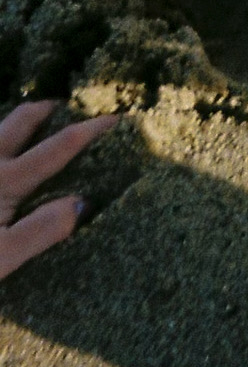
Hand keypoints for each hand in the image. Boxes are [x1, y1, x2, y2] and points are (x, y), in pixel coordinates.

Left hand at [0, 101, 117, 279]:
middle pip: (20, 120)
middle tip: (63, 107)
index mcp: (5, 180)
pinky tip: (1, 162)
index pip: (58, 147)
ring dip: (14, 124)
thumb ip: (42, 230)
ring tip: (30, 127)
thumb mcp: (1, 259)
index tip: (116, 119)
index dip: (90, 130)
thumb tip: (83, 202)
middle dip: (44, 110)